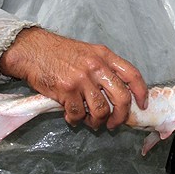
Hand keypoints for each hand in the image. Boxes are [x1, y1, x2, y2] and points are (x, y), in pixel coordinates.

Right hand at [0, 27, 147, 129]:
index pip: (132, 74)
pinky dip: (76, 120)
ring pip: (101, 110)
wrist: (33, 50)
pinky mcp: (66, 90)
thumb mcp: (89, 52)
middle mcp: (96, 66)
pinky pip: (77, 114)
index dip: (141, 92)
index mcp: (105, 56)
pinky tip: (72, 118)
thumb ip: (104, 68)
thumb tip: (118, 93)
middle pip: (121, 97)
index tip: (141, 104)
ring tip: (92, 122)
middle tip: (115, 123)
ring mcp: (82, 78)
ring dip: (97, 122)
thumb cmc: (60, 53)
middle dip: (121, 115)